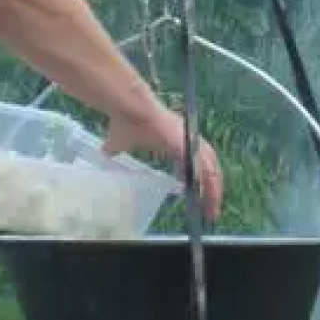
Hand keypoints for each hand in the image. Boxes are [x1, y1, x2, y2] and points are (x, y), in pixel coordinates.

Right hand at [105, 107, 223, 220]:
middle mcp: (188, 141)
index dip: (198, 181)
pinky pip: (206, 169)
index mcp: (177, 141)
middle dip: (212, 191)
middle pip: (208, 169)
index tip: (196, 197)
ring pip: (211, 171)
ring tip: (211, 211)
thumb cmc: (125, 121)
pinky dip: (209, 185)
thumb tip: (106, 152)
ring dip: (214, 192)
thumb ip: (116, 148)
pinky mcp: (189, 145)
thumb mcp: (121, 141)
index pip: (196, 164)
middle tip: (209, 211)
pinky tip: (208, 200)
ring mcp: (191, 142)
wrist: (128, 108)